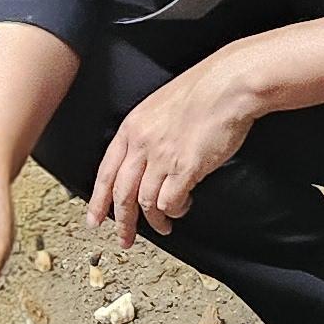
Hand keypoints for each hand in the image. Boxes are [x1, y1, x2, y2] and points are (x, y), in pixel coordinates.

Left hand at [88, 52, 258, 243]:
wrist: (229, 84)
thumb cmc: (204, 91)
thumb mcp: (162, 106)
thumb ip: (150, 133)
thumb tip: (148, 160)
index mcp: (133, 127)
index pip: (106, 171)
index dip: (99, 199)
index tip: (95, 218)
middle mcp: (142, 143)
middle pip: (121, 192)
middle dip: (122, 222)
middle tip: (124, 239)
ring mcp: (162, 156)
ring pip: (144, 202)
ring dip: (154, 221)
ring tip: (163, 227)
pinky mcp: (185, 168)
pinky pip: (169, 202)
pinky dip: (174, 211)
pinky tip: (182, 208)